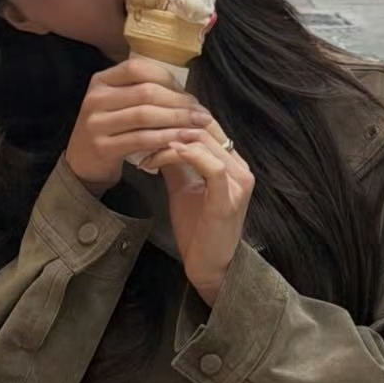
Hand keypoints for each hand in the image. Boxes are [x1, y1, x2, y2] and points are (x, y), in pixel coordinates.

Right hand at [65, 58, 210, 192]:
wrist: (83, 163)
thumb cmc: (111, 130)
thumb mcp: (119, 104)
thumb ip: (144, 93)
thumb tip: (187, 94)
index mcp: (102, 80)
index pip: (139, 68)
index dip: (169, 79)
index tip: (189, 95)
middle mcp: (95, 98)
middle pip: (146, 92)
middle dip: (179, 103)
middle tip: (203, 114)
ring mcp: (96, 123)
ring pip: (145, 115)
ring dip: (177, 121)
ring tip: (199, 127)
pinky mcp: (102, 147)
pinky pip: (141, 139)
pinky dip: (165, 138)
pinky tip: (182, 141)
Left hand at [141, 125, 254, 304]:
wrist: (208, 264)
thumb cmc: (197, 227)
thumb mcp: (183, 184)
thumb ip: (176, 160)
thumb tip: (157, 135)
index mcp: (232, 162)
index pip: (207, 124)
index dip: (177, 118)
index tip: (147, 124)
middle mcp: (241, 168)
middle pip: (206, 128)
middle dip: (170, 126)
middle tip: (142, 133)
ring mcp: (239, 183)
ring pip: (207, 143)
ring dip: (172, 141)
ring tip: (148, 148)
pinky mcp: (230, 199)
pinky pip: (213, 167)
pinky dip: (189, 155)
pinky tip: (167, 153)